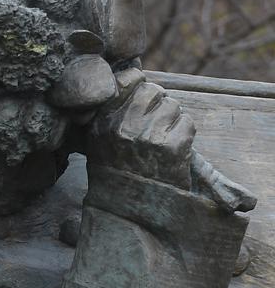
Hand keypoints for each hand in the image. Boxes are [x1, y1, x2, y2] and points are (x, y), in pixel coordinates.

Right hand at [85, 68, 193, 187]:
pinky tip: (174, 150)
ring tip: (163, 139)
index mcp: (103, 121)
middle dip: (158, 103)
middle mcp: (124, 126)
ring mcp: (148, 137)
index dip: (139, 83)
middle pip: (153, 91)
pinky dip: (184, 134)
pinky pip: (187, 123)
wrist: (127, 210)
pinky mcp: (172, 148)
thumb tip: (136, 78)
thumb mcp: (99, 140)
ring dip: (172, 120)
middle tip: (156, 122)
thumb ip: (112, 111)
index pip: (128, 80)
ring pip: (173, 106)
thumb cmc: (115, 171)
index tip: (142, 95)